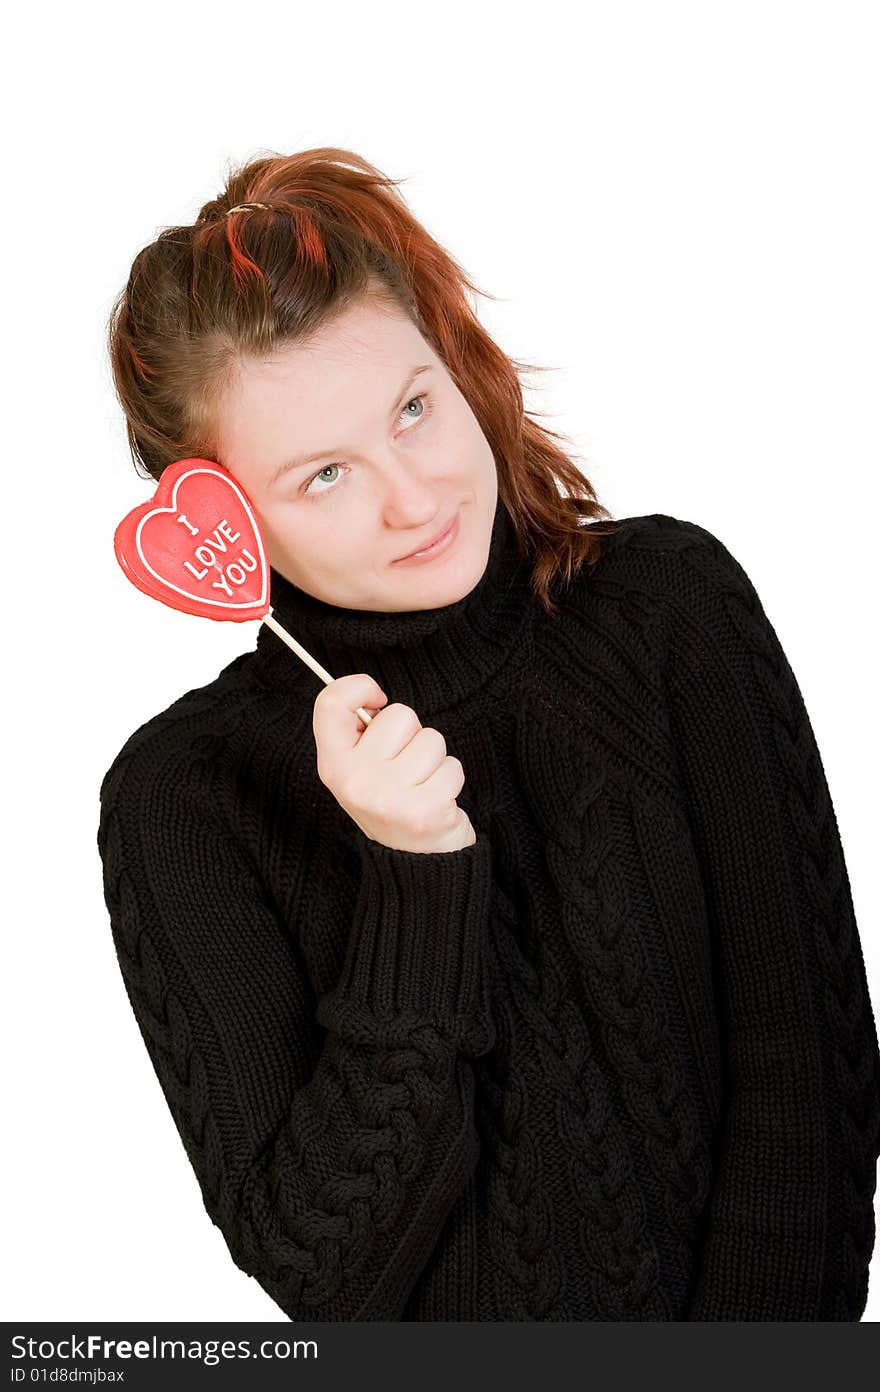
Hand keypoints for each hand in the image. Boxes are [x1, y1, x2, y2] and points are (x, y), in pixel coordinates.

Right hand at [313, 673, 476, 852]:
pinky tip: (436, 801)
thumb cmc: (391, 803)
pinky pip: (452, 766)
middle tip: (405, 769)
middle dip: (412, 735)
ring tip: (421, 786)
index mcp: (332, 765)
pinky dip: (451, 780)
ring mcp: (389, 796)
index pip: (330, 703)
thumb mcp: (357, 770)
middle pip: (399, 715)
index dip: (357, 687)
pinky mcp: (424, 811)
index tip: (377, 700)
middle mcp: (354, 780)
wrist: (414, 865)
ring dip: (435, 760)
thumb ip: (358, 733)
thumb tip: (372, 696)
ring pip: (432, 739)